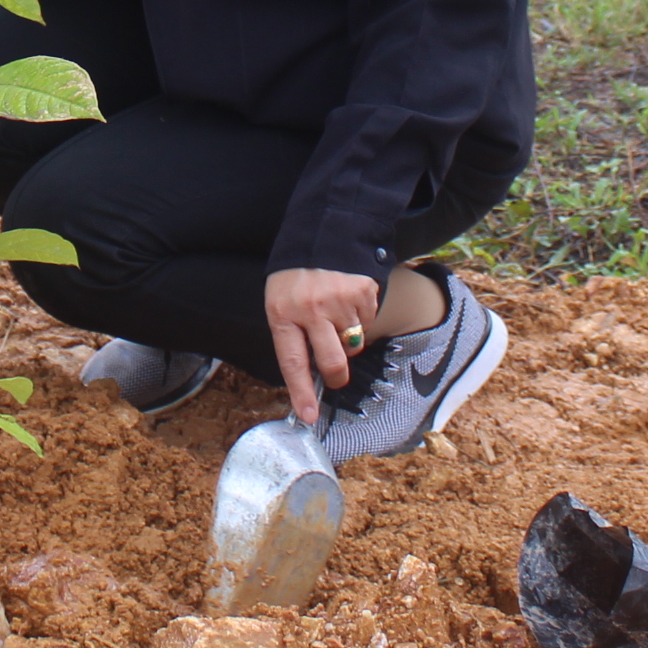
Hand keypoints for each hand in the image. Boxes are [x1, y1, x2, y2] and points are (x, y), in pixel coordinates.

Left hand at [264, 267, 384, 428]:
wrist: (323, 232)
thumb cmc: (296, 277)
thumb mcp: (281, 302)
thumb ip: (293, 334)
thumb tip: (312, 374)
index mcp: (283, 312)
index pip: (292, 361)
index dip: (301, 392)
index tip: (308, 416)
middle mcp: (312, 309)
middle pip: (333, 362)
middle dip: (337, 375)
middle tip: (335, 374)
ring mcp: (339, 301)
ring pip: (353, 344)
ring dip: (347, 338)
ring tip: (334, 312)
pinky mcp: (363, 293)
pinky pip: (366, 323)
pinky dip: (359, 317)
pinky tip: (347, 298)